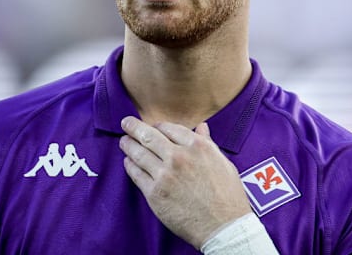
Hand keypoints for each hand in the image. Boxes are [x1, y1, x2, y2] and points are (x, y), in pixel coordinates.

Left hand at [119, 116, 251, 248]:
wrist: (223, 228)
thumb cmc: (227, 196)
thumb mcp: (223, 163)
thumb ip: (208, 143)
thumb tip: (201, 127)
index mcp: (197, 146)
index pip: (169, 128)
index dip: (157, 126)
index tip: (153, 127)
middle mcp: (179, 157)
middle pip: (148, 136)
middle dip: (134, 127)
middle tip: (126, 123)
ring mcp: (165, 175)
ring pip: (138, 153)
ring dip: (128, 145)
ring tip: (124, 141)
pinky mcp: (154, 193)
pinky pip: (136, 174)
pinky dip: (129, 165)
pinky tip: (128, 162)